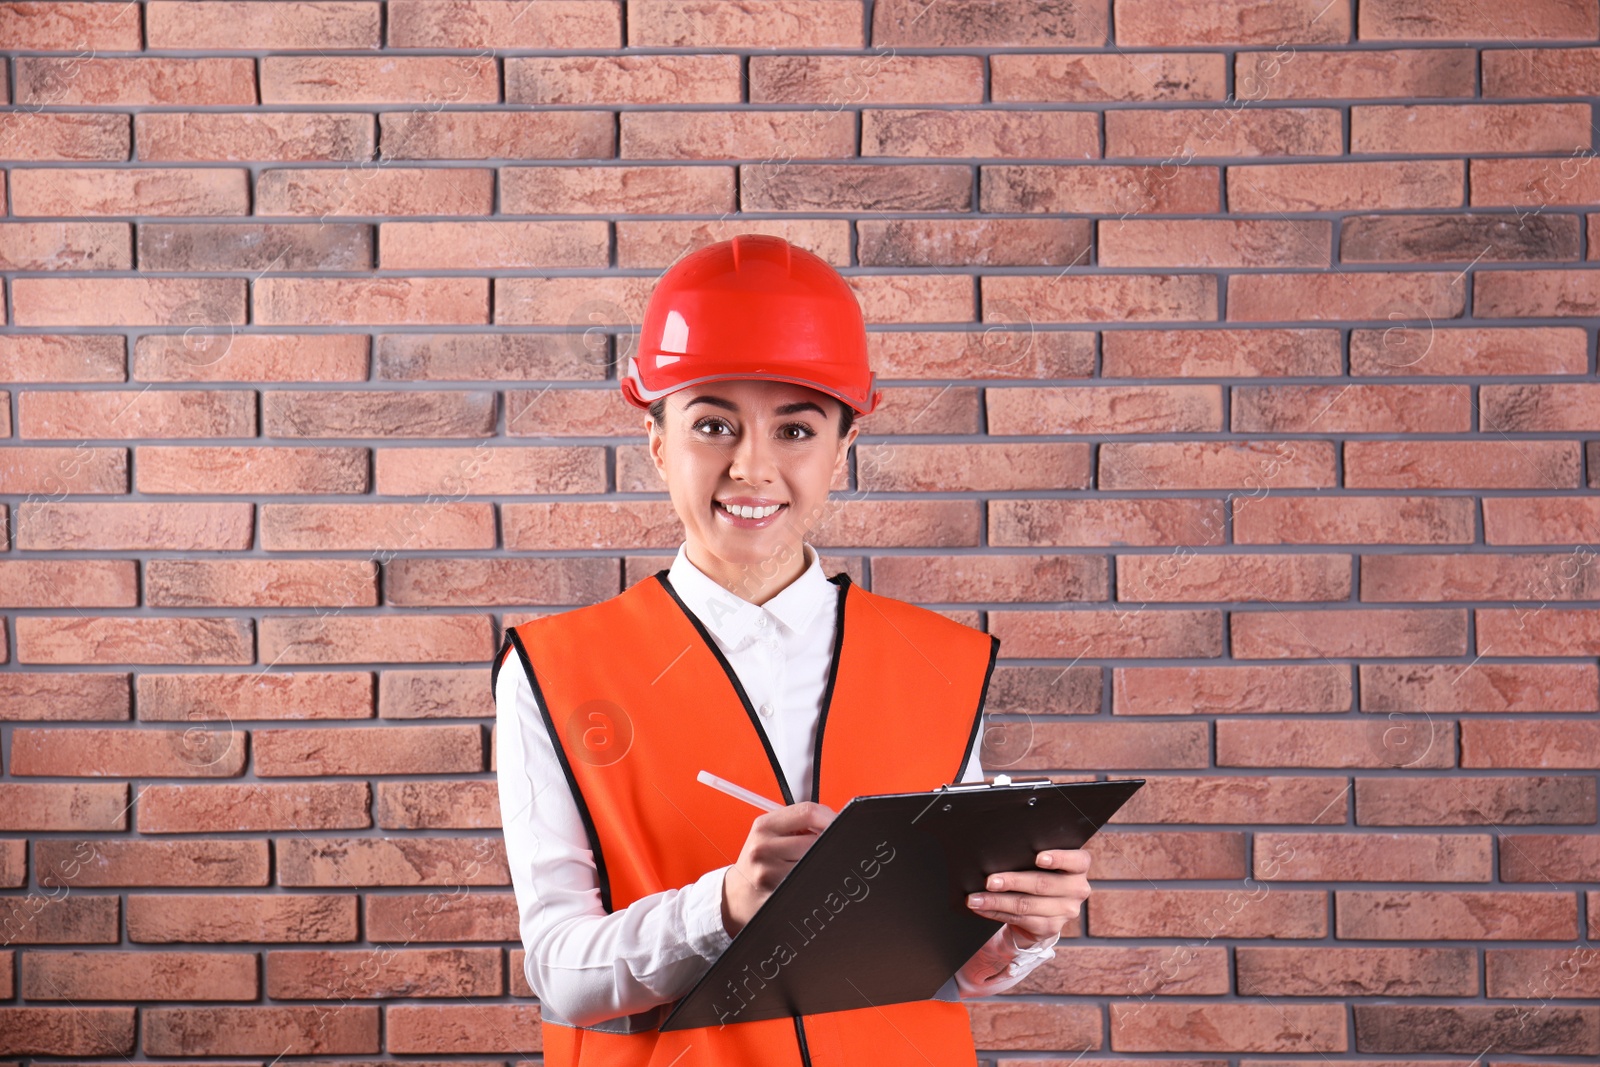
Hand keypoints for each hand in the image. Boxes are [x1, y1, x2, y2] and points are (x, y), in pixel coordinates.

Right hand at [721, 801, 834, 935]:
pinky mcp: (776, 896)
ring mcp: (768, 874)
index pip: (808, 812)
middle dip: (826, 845)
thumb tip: (836, 820)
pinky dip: (814, 881)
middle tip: (823, 850)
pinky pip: (809, 884)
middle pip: (816, 841)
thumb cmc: (760, 860)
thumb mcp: (769, 833)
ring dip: (819, 865)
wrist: (739, 893)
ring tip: (808, 867)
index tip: (839, 824)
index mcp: (764, 826)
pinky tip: (803, 881)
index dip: (830, 817)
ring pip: (815, 864)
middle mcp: (762, 848)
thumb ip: (799, 822)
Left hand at [966, 847, 1090, 945]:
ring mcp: (1066, 911)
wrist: (1043, 906)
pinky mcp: (1050, 927)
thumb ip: (1032, 853)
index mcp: (1078, 866)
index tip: (1038, 857)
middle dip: (1012, 881)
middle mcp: (1077, 889)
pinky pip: (1019, 919)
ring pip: (1027, 905)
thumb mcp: (1043, 861)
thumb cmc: (1039, 871)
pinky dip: (996, 912)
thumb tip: (1001, 850)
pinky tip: (982, 907)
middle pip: (1042, 884)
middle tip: (989, 880)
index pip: (1076, 860)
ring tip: (975, 898)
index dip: (1058, 858)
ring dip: (997, 901)